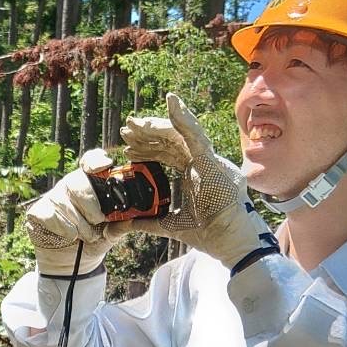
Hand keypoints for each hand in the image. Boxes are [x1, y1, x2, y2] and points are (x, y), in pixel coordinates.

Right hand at [25, 150, 131, 276]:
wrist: (73, 262)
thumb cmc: (94, 239)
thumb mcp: (112, 234)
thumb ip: (121, 226)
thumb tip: (131, 221)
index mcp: (90, 184)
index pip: (90, 162)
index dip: (95, 160)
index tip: (105, 166)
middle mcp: (71, 186)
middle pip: (77, 181)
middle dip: (90, 203)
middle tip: (98, 220)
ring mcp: (53, 197)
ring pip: (63, 201)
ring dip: (78, 223)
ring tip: (86, 235)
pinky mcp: (38, 212)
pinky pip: (49, 214)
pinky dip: (62, 227)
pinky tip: (69, 235)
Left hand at [120, 93, 277, 270]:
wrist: (227, 243)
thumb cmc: (207, 233)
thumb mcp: (167, 225)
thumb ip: (145, 221)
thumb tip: (119, 225)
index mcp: (193, 173)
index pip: (167, 153)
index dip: (147, 148)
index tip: (127, 147)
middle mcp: (201, 162)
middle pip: (171, 140)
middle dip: (147, 133)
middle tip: (126, 129)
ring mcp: (208, 160)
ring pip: (180, 134)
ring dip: (157, 125)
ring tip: (137, 122)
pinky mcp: (212, 162)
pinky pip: (196, 136)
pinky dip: (184, 119)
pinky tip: (172, 104)